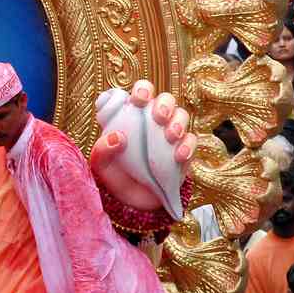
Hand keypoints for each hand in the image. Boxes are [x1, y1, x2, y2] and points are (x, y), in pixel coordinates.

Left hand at [89, 81, 196, 212]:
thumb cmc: (117, 176)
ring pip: (182, 115)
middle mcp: (153, 121)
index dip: (143, 90)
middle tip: (158, 116)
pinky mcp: (184, 150)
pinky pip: (192, 141)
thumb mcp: (102, 166)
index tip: (139, 99)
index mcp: (132, 116)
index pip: (140, 93)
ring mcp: (171, 135)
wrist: (136, 203)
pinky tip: (179, 156)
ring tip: (170, 136)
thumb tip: (117, 137)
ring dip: (178, 122)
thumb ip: (102, 151)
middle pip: (166, 99)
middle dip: (164, 104)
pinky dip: (188, 146)